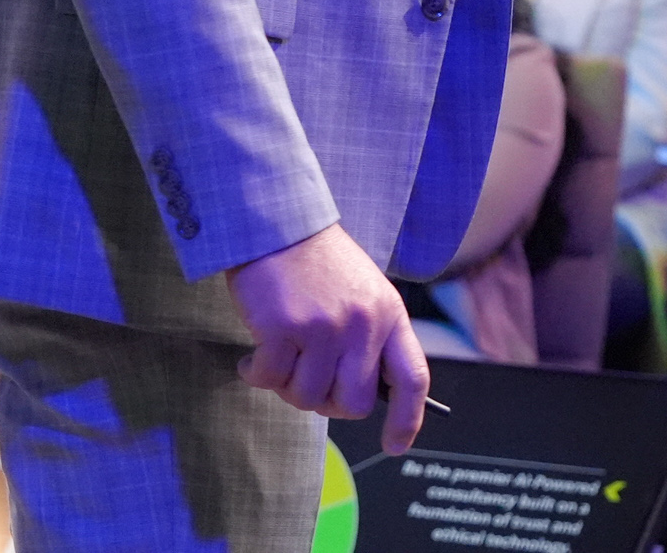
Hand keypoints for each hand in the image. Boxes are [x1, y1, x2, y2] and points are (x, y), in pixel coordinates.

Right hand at [229, 224, 426, 453]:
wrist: (276, 223)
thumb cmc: (317, 261)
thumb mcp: (363, 292)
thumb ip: (369, 338)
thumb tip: (362, 395)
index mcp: (389, 315)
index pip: (413, 378)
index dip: (407, 419)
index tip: (395, 444)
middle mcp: (363, 325)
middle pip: (353, 403)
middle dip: (327, 402)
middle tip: (307, 379)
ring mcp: (325, 329)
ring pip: (307, 397)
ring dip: (286, 387)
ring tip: (279, 356)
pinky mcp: (285, 330)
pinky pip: (270, 380)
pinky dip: (256, 374)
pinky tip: (253, 355)